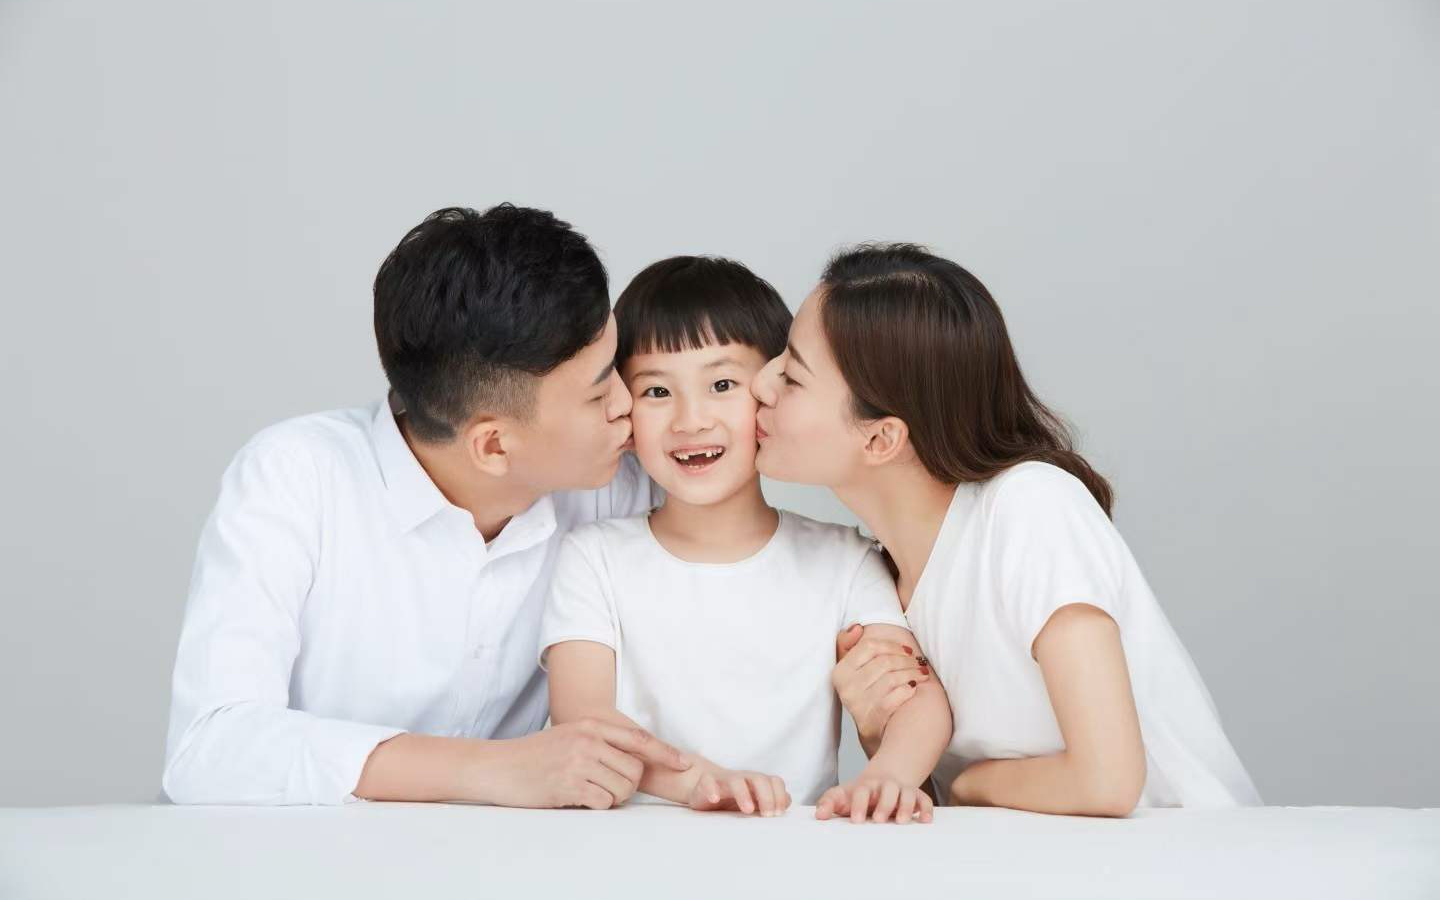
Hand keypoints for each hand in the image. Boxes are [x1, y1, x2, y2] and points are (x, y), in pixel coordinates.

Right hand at [475, 718, 690, 808]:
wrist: (498, 766)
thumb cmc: (535, 754)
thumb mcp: (570, 736)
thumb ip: (600, 741)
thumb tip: (636, 758)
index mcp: (590, 725)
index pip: (639, 739)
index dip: (665, 753)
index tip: (684, 763)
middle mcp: (587, 740)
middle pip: (635, 770)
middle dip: (628, 786)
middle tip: (607, 789)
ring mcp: (578, 762)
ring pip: (622, 789)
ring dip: (612, 798)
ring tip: (589, 792)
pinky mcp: (569, 785)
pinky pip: (603, 802)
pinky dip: (596, 805)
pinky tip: (577, 798)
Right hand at [686, 764, 790, 816]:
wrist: (705, 789)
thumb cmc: (733, 799)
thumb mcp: (754, 802)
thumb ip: (772, 801)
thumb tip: (788, 801)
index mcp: (757, 783)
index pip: (775, 782)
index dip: (780, 796)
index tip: (778, 814)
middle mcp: (743, 779)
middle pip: (759, 779)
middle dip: (767, 797)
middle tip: (768, 815)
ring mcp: (724, 781)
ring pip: (736, 781)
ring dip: (743, 794)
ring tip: (747, 810)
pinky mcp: (706, 784)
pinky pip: (707, 782)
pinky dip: (712, 789)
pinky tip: (715, 800)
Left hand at [815, 764, 934, 823]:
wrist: (882, 778)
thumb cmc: (860, 794)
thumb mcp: (842, 795)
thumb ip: (829, 803)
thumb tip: (819, 815)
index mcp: (866, 786)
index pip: (862, 791)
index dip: (859, 804)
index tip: (856, 821)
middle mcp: (885, 785)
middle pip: (887, 789)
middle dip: (884, 804)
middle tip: (879, 820)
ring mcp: (901, 790)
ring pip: (907, 793)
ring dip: (906, 806)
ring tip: (902, 821)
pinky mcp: (916, 796)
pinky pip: (924, 799)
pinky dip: (926, 809)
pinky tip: (925, 820)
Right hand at [833, 624, 930, 750]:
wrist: (874, 732)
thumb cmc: (866, 694)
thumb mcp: (851, 669)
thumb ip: (848, 644)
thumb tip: (858, 628)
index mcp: (840, 672)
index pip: (869, 647)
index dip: (892, 645)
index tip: (906, 649)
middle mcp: (847, 688)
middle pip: (884, 661)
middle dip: (907, 660)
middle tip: (919, 662)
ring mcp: (859, 703)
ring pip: (893, 677)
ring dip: (913, 673)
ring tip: (922, 673)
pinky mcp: (874, 717)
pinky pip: (898, 695)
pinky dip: (909, 689)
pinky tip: (914, 688)